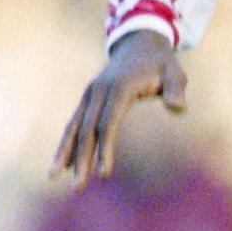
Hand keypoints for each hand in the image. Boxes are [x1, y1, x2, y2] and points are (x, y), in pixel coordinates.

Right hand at [49, 30, 186, 185]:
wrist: (139, 44)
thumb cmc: (161, 64)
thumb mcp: (175, 73)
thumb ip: (176, 90)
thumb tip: (178, 108)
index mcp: (119, 88)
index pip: (108, 124)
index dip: (104, 149)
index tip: (103, 173)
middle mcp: (98, 92)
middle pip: (86, 130)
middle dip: (80, 159)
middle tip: (77, 187)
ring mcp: (89, 95)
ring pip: (73, 127)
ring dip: (64, 153)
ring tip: (53, 176)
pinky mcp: (87, 100)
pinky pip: (73, 124)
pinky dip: (66, 143)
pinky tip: (61, 164)